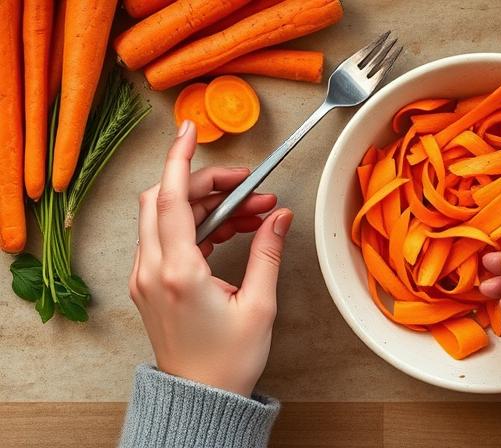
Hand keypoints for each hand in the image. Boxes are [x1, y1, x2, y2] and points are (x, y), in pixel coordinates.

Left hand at [128, 120, 293, 396]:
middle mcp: (152, 270)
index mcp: (178, 272)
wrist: (200, 397)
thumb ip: (267, 252)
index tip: (189, 131)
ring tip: (251, 212)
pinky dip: (195, 225)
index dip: (181, 159)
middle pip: (167, 200)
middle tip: (247, 185)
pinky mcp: (150, 285)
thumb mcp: (258, 304)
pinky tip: (229, 230)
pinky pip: (166, 239)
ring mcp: (146, 278)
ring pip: (165, 217)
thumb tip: (280, 216)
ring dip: (205, 205)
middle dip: (206, 183)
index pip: (172, 198)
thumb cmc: (227, 361)